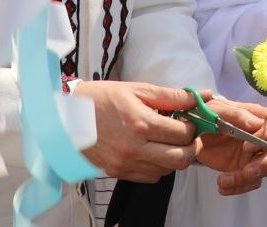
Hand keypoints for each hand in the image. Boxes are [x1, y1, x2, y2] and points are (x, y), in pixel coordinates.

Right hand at [75, 80, 205, 182]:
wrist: (65, 118)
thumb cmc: (100, 99)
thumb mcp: (136, 89)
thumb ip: (172, 96)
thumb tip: (201, 96)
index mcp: (140, 123)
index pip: (183, 133)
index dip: (192, 126)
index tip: (189, 120)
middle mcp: (134, 148)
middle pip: (181, 159)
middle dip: (192, 147)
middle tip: (188, 136)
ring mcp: (126, 163)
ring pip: (168, 170)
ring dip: (175, 157)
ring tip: (167, 141)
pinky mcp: (119, 173)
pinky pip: (151, 177)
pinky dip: (159, 167)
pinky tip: (153, 151)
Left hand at [192, 96, 266, 195]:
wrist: (191, 135)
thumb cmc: (205, 116)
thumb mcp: (215, 110)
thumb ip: (235, 114)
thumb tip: (255, 124)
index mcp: (255, 116)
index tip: (247, 145)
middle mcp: (260, 135)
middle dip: (265, 163)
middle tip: (247, 171)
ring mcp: (255, 154)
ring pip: (265, 170)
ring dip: (246, 179)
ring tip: (223, 181)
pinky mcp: (246, 169)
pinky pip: (251, 182)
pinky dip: (238, 188)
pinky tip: (222, 186)